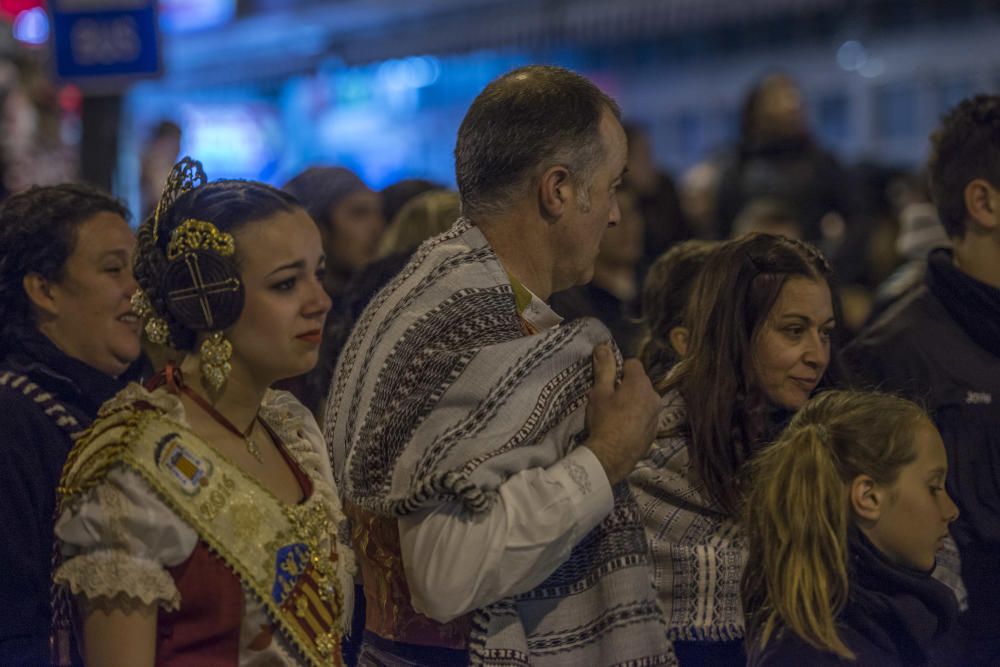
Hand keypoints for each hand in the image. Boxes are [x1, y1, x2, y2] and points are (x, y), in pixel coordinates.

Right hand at [584, 344, 659, 485]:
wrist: (611, 457)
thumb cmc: (604, 421)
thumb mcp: (599, 392)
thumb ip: (604, 368)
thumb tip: (603, 346)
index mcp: (640, 383)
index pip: (632, 363)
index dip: (618, 370)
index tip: (607, 382)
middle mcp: (654, 396)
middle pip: (639, 382)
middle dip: (626, 387)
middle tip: (609, 400)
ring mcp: (656, 415)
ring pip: (643, 400)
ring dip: (632, 403)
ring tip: (615, 416)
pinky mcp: (654, 431)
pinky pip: (645, 417)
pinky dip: (636, 418)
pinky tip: (622, 428)